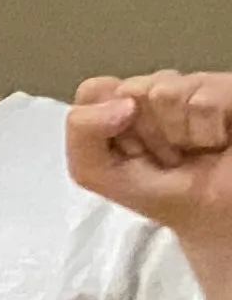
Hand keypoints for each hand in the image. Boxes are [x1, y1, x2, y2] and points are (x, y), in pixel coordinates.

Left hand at [70, 72, 231, 263]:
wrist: (215, 215)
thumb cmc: (166, 194)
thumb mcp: (99, 172)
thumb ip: (82, 133)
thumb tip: (122, 103)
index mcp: (124, 104)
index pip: (95, 91)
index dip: (107, 125)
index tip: (130, 152)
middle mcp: (159, 87)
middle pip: (129, 90)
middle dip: (144, 133)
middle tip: (168, 154)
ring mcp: (196, 84)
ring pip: (164, 91)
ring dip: (177, 134)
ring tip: (194, 149)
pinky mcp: (227, 88)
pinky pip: (203, 101)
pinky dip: (207, 132)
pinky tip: (217, 140)